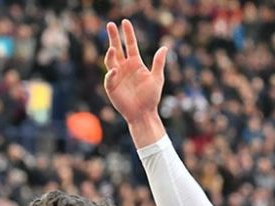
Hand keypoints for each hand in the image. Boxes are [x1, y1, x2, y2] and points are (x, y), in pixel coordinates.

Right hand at [104, 19, 167, 141]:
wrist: (144, 114)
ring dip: (110, 54)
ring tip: (112, 48)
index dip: (128, 34)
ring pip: (111, 61)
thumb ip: (159, 63)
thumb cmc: (151, 97)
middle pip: (118, 48)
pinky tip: (115, 70)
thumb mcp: (157, 78)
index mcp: (135, 63)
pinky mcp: (111, 87)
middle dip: (114, 37)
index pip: (130, 45)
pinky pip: (110, 77)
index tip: (125, 22)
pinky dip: (111, 73)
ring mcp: (117, 76)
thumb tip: (165, 47)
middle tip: (110, 24)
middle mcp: (125, 67)